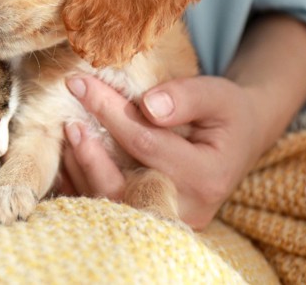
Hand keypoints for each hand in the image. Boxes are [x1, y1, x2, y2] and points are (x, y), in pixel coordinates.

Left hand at [60, 75, 265, 229]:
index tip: (81, 83)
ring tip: (69, 133)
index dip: (109, 112)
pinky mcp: (148, 222)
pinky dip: (83, 185)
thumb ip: (187, 96)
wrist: (237, 141)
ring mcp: (166, 221)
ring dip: (82, 168)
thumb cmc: (226, 114)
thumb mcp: (218, 95)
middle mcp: (186, 209)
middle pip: (123, 184)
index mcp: (207, 177)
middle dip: (89, 151)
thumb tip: (149, 106)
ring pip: (109, 202)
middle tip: (69, 119)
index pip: (146, 143)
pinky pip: (106, 209)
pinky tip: (71, 158)